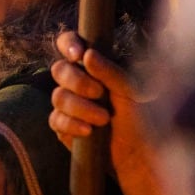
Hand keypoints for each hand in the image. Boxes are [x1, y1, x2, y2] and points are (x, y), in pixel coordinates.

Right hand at [49, 30, 140, 149]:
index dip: (68, 44)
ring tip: (104, 119)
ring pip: (58, 96)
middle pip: (59, 69)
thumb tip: (88, 55)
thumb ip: (109, 71)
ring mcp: (68, 103)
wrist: (137, 151)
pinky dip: (72, 125)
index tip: (78, 55)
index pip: (70, 43)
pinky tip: (88, 131)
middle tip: (99, 93)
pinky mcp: (62, 125)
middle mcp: (77, 80)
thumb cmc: (138, 115)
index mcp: (93, 64)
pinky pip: (56, 120)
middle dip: (77, 82)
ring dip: (80, 107)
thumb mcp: (130, 90)